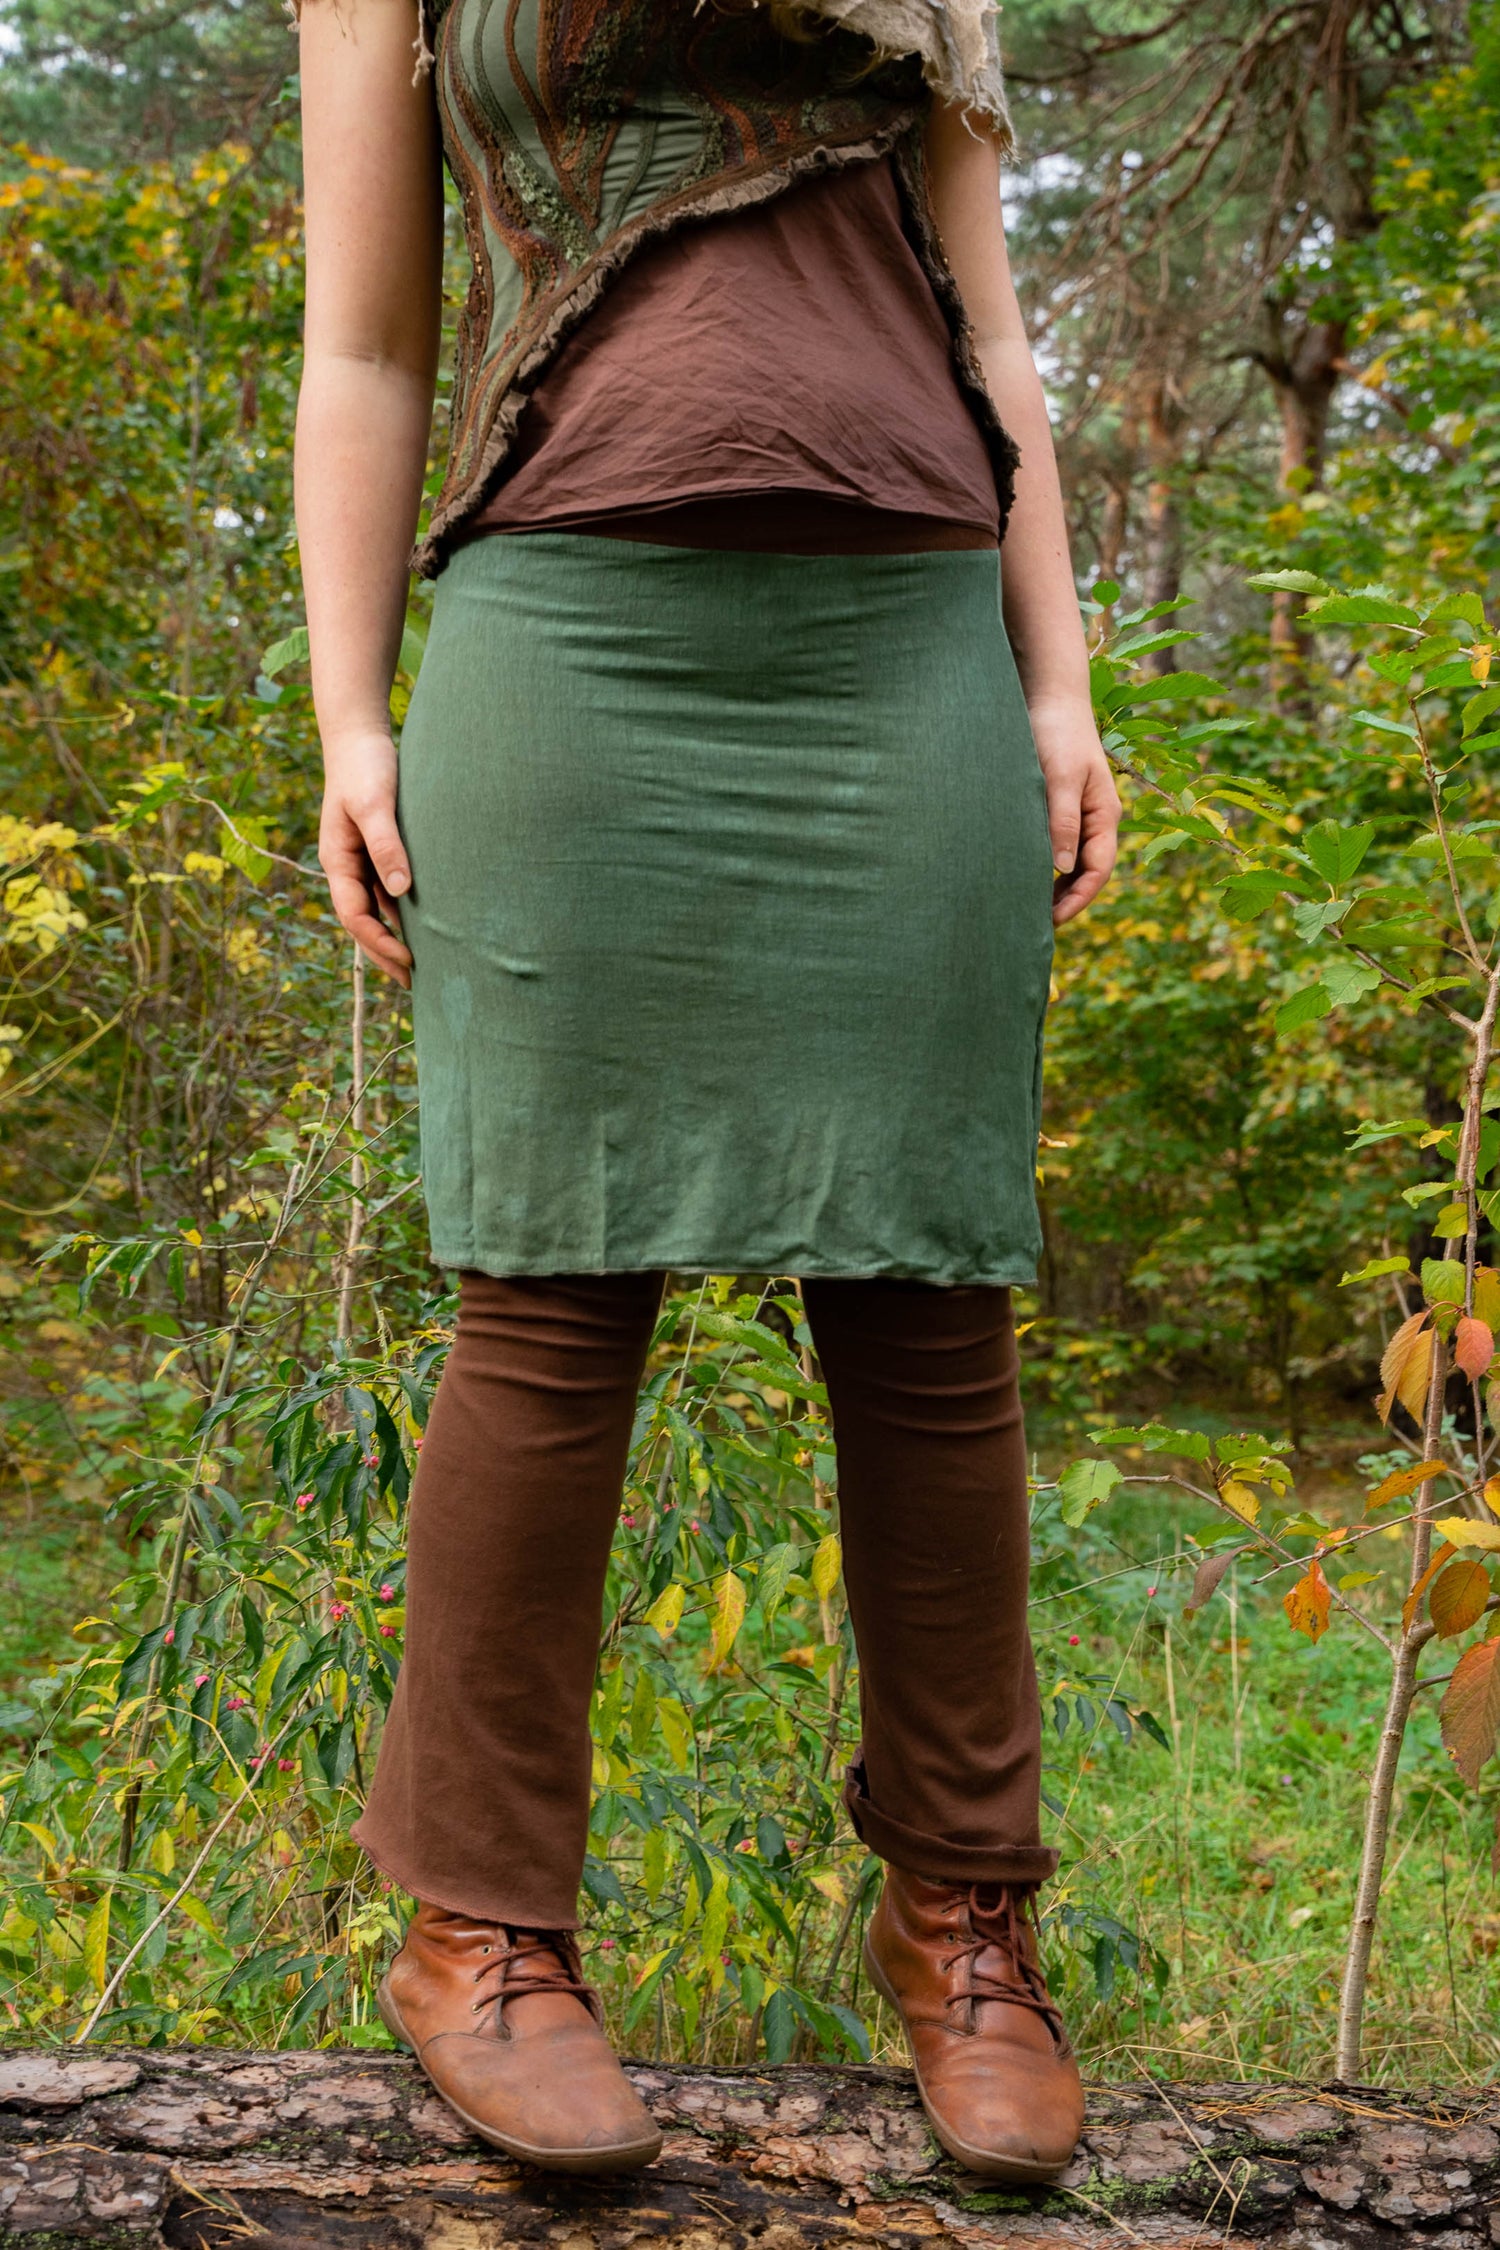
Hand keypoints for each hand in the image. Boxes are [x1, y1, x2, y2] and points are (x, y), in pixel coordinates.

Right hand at [318, 729, 413, 986]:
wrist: (360, 735)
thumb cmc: (365, 766)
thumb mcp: (375, 803)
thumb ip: (387, 844)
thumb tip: (401, 890)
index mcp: (337, 860)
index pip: (354, 916)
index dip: (379, 943)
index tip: (409, 960)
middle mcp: (347, 866)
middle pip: (364, 922)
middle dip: (386, 953)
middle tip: (416, 983)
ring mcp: (361, 860)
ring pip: (377, 910)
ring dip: (395, 937)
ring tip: (424, 965)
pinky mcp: (379, 850)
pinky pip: (389, 892)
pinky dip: (403, 913)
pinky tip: (426, 926)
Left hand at [1028, 695, 1120, 926]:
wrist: (1049, 696)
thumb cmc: (1057, 733)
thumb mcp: (1060, 777)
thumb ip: (1062, 820)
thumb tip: (1061, 867)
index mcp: (1104, 815)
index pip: (1098, 871)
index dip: (1078, 900)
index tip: (1051, 920)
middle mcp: (1094, 819)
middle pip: (1085, 872)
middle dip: (1064, 900)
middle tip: (1031, 925)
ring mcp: (1076, 813)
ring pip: (1068, 861)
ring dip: (1051, 886)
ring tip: (1022, 907)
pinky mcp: (1056, 806)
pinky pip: (1053, 844)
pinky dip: (1039, 864)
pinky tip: (1017, 874)